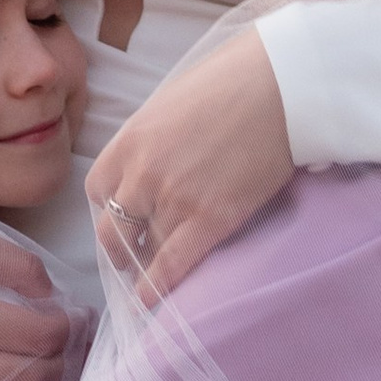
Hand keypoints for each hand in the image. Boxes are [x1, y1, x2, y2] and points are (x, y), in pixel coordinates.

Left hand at [88, 31, 293, 299]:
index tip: (122, 217)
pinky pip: (172, 265)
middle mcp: (142, 172)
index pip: (98, 189)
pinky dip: (158, 287)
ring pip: (144, 249)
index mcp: (130, 139)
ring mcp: (173, 198)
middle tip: (129, 256)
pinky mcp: (210, 219)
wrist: (281, 84)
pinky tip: (152, 301)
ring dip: (146, 265)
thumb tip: (158, 158)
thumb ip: (156, 137)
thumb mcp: (174, 101)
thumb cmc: (235, 79)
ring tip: (149, 279)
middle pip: (113, 227)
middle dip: (119, 246)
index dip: (110, 207)